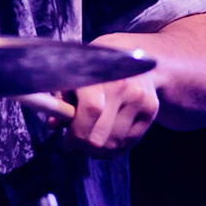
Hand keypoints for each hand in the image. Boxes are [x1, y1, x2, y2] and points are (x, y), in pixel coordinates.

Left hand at [18, 73, 161, 156]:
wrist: (134, 55)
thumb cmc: (97, 66)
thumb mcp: (76, 74)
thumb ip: (63, 98)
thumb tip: (53, 124)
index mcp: (101, 74)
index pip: (91, 110)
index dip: (76, 132)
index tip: (66, 141)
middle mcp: (124, 86)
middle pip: (101, 134)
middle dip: (83, 144)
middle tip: (75, 142)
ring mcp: (140, 99)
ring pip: (114, 143)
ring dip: (97, 149)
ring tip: (89, 139)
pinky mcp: (151, 110)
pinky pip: (128, 143)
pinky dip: (113, 148)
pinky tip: (104, 139)